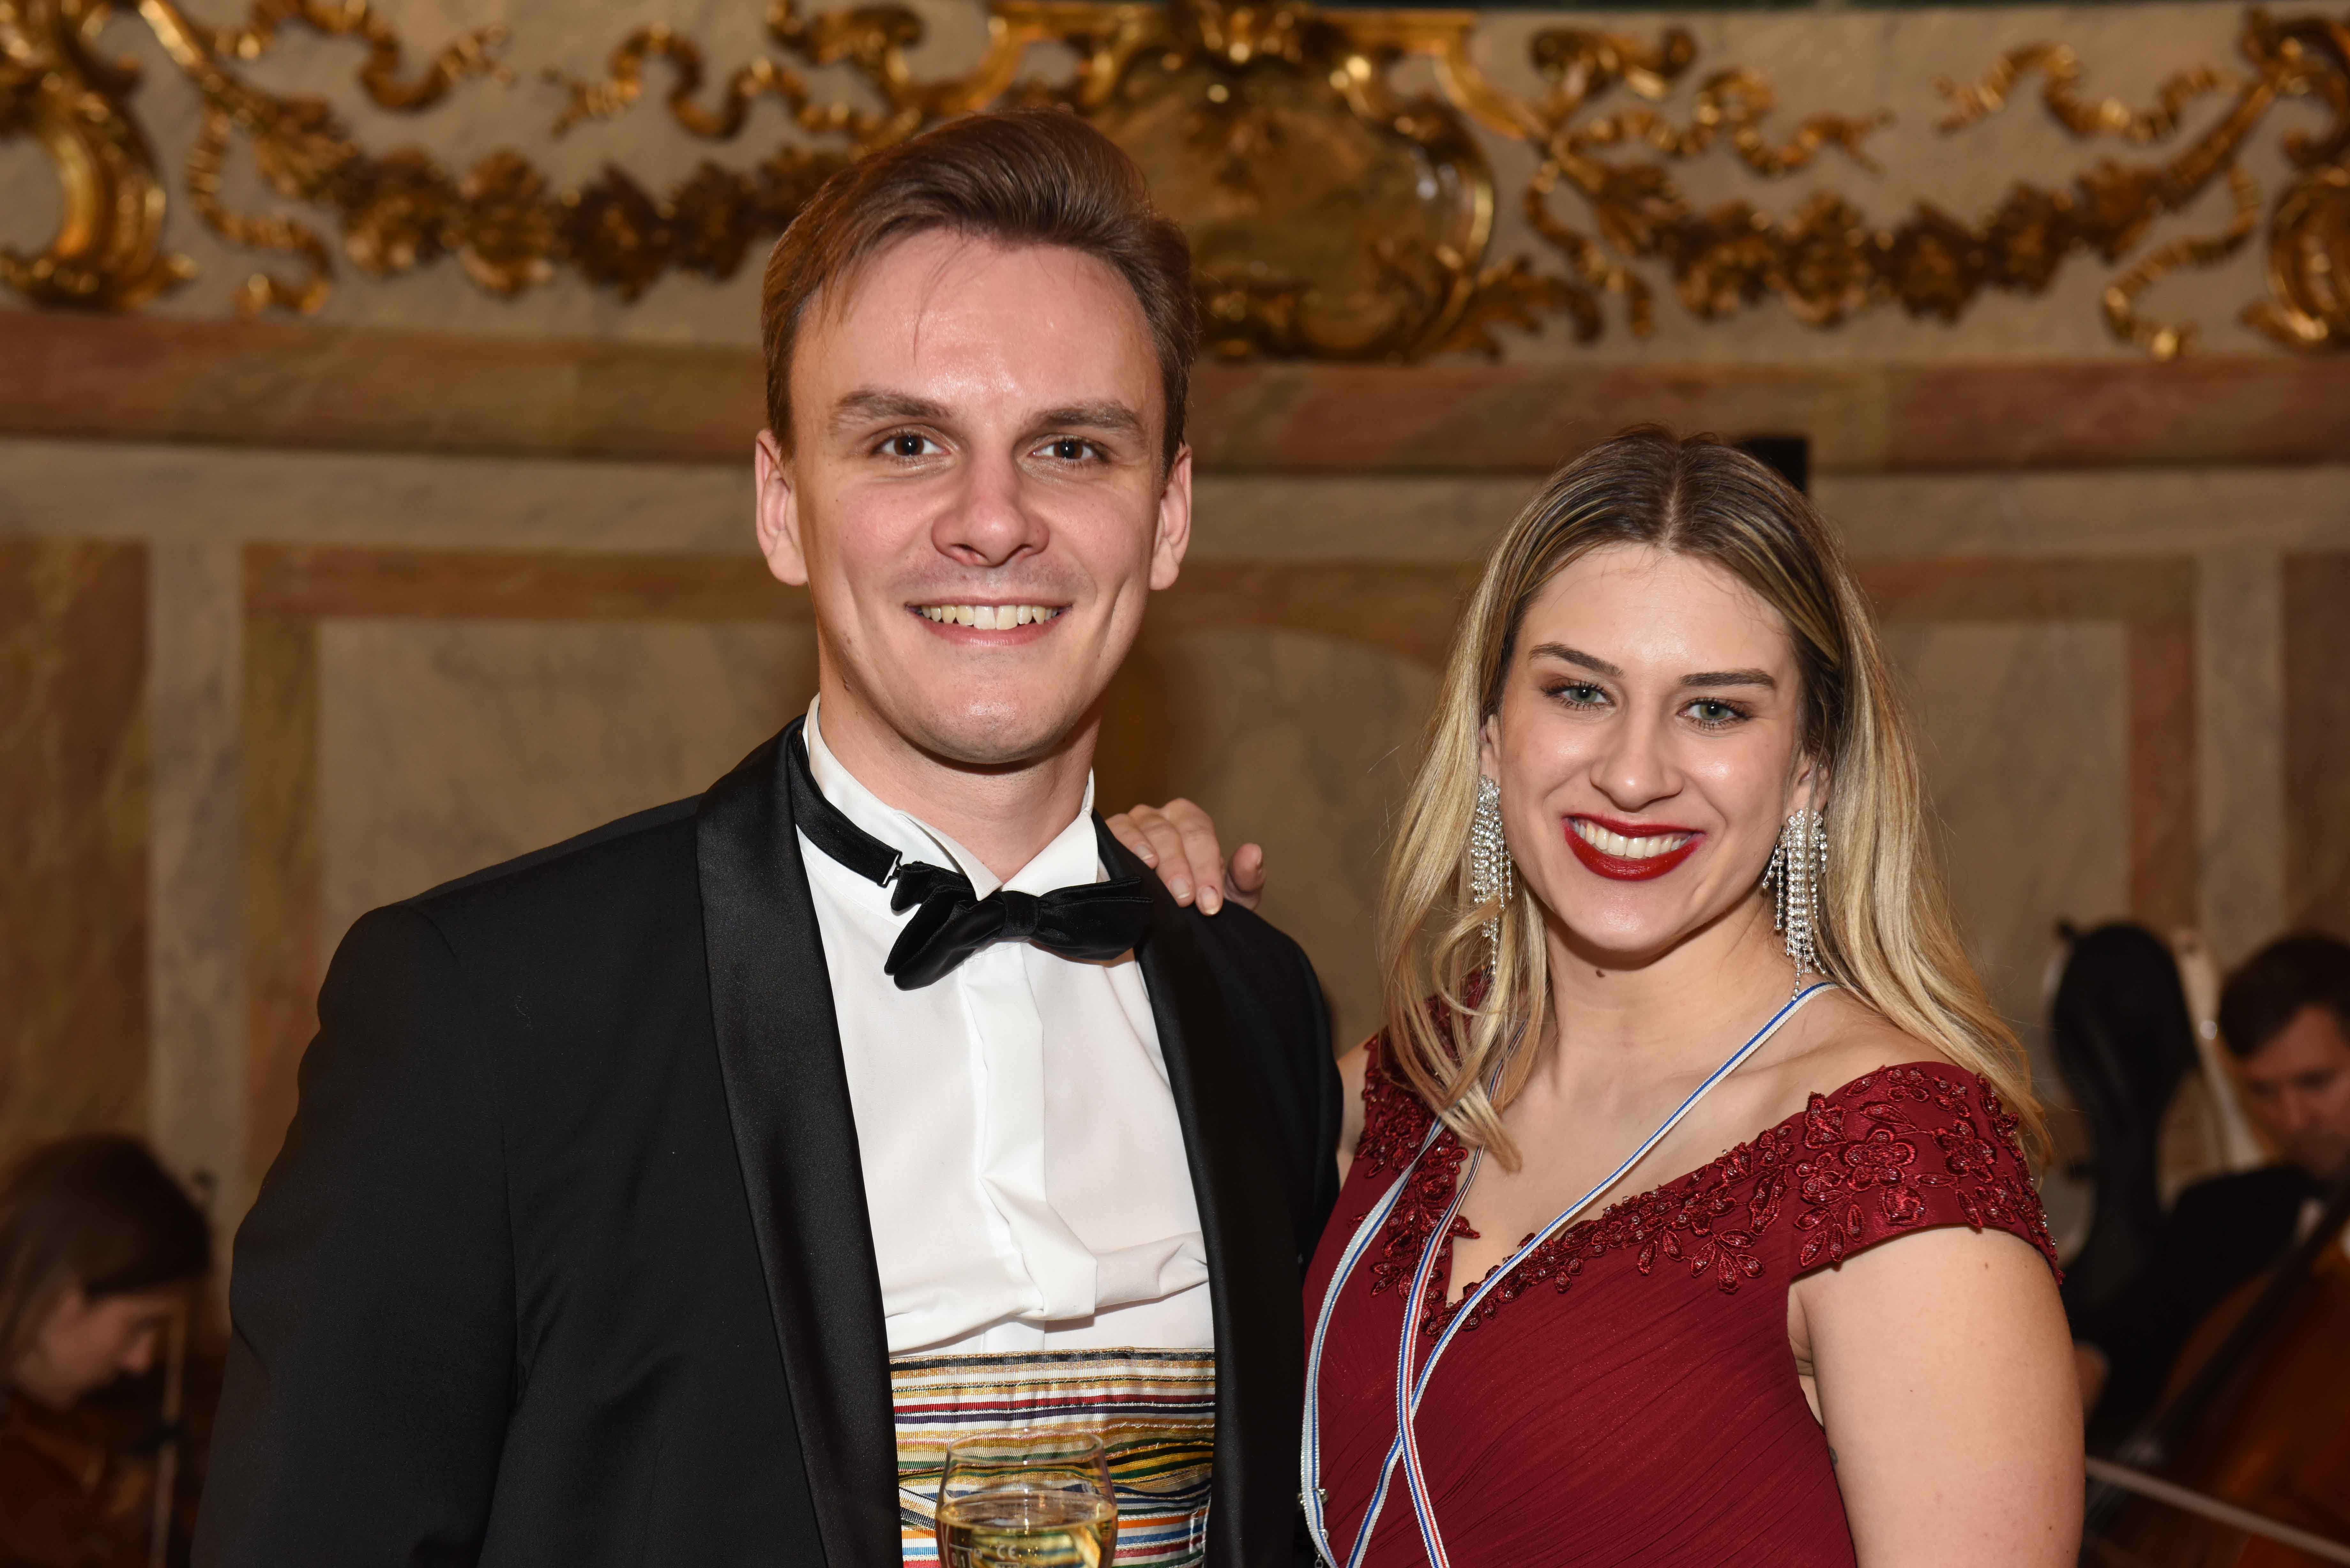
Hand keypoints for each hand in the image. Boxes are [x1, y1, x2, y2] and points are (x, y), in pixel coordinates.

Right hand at [1105, 800, 1264, 913]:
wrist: (1166, 918)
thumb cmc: (1199, 901)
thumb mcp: (1231, 896)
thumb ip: (1246, 877)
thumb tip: (1253, 853)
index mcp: (1190, 821)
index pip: (1199, 835)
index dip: (1206, 867)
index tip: (1209, 903)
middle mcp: (1160, 816)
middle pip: (1169, 832)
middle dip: (1179, 866)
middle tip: (1185, 899)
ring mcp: (1131, 824)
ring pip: (1140, 829)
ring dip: (1148, 853)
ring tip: (1155, 875)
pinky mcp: (1107, 838)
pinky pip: (1110, 833)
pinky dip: (1119, 845)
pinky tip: (1128, 864)